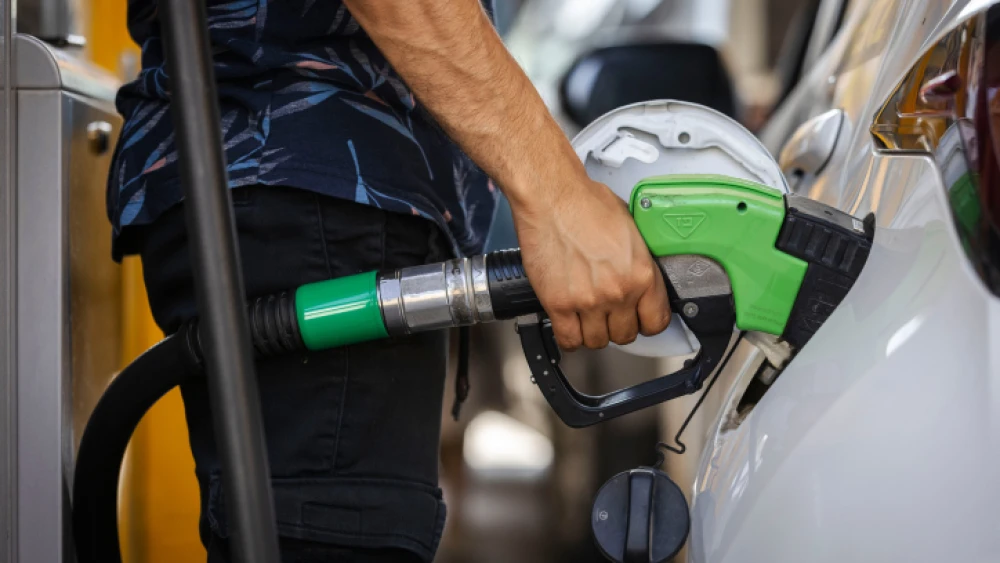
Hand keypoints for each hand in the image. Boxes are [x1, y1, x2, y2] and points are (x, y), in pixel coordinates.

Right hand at [509, 174, 671, 349]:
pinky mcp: (558, 304)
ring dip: (591, 332)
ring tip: (586, 317)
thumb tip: (639, 276)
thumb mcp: (630, 229)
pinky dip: (569, 337)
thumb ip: (637, 261)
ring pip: (596, 342)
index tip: (638, 319)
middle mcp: (618, 292)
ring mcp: (588, 301)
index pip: (656, 322)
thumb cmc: (586, 203)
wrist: (552, 197)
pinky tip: (568, 324)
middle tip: (607, 314)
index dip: (646, 323)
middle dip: (616, 326)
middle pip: (625, 335)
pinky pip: (568, 340)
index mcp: (641, 273)